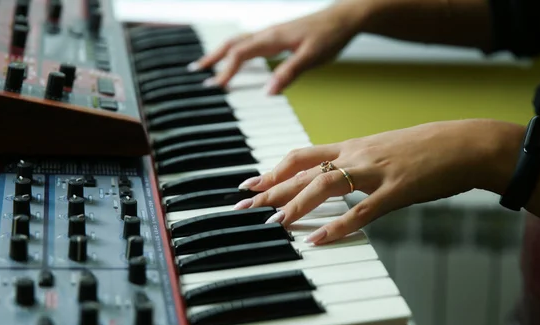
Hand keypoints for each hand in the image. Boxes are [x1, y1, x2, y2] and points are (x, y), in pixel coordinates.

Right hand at [188, 1, 364, 93]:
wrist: (344, 18)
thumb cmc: (330, 36)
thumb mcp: (311, 57)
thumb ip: (289, 73)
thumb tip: (268, 92)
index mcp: (272, 38)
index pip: (240, 53)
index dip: (226, 70)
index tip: (214, 87)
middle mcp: (268, 33)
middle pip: (232, 43)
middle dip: (212, 57)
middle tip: (194, 70)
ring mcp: (272, 34)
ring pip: (239, 41)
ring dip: (221, 53)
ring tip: (207, 65)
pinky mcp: (278, 36)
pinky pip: (249, 42)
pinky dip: (236, 51)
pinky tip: (236, 59)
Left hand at [233, 119, 522, 243]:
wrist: (466, 143)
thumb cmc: (427, 148)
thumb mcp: (385, 149)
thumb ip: (358, 163)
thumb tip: (338, 179)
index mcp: (354, 146)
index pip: (302, 155)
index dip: (273, 169)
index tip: (251, 181)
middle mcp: (357, 155)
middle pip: (303, 170)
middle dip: (270, 188)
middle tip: (243, 204)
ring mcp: (376, 172)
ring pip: (324, 185)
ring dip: (295, 204)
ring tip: (273, 221)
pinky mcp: (396, 191)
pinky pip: (360, 211)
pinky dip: (337, 227)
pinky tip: (317, 240)